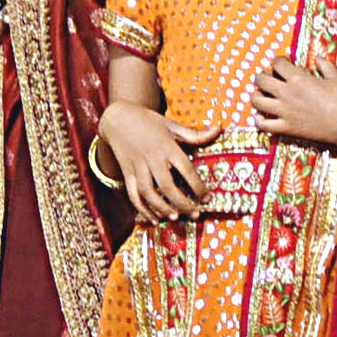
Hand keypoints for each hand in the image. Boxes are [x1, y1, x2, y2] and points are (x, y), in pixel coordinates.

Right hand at [99, 102, 219, 219]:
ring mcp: (138, 167)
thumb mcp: (172, 125)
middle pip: (167, 186)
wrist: (118, 118)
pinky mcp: (127, 173)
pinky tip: (154, 218)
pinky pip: (133, 194)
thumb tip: (218, 129)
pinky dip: (142, 208)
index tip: (207, 198)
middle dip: (182, 203)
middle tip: (195, 215)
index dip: (198, 186)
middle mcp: (152, 158)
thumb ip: (195, 133)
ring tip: (175, 218)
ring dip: (161, 208)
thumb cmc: (149, 121)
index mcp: (167, 146)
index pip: (186, 169)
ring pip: (148, 193)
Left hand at [250, 57, 336, 153]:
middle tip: (269, 77)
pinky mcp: (287, 128)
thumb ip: (324, 64)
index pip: (277, 63)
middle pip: (261, 80)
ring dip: (256, 95)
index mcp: (298, 78)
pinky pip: (263, 125)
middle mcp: (287, 94)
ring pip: (257, 101)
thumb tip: (318, 58)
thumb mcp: (335, 76)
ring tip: (262, 94)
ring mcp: (284, 112)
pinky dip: (258, 119)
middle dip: (263, 75)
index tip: (285, 63)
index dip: (280, 60)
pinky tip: (261, 115)